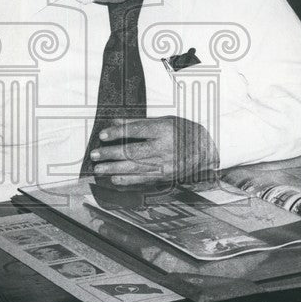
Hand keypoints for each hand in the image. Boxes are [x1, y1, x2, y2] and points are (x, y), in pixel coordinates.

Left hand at [90, 116, 218, 185]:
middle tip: (94, 155)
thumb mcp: (164, 121)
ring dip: (114, 169)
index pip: (137, 130)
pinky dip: (127, 180)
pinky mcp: (165, 176)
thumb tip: (116, 122)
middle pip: (133, 151)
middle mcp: (164, 148)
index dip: (118, 133)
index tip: (103, 135)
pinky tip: (114, 179)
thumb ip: (139, 122)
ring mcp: (165, 164)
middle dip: (111, 154)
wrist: (206, 150)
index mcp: (164, 130)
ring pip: (135, 167)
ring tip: (98, 169)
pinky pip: (143, 179)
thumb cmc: (183, 131)